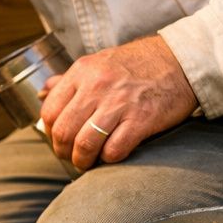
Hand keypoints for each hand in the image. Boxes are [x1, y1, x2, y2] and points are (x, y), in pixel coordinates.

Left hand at [39, 35, 197, 171]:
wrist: (180, 60)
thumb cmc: (136, 64)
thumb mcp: (97, 62)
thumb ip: (69, 79)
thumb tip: (42, 92)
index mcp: (82, 72)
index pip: (50, 111)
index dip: (50, 132)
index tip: (58, 139)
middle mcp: (97, 86)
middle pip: (64, 131)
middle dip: (63, 151)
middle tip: (70, 156)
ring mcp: (119, 104)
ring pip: (85, 144)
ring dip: (83, 160)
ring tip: (87, 162)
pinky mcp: (142, 119)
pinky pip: (114, 150)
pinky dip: (109, 159)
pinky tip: (111, 156)